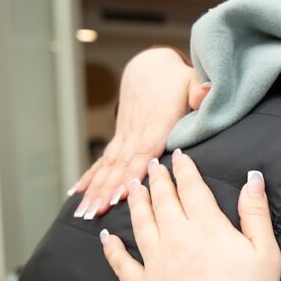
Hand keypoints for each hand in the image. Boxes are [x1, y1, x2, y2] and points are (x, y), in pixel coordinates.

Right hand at [69, 47, 209, 219]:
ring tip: (84, 212)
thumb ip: (198, 89)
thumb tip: (204, 92)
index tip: (122, 194)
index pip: (144, 151)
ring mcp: (125, 136)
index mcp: (157, 123)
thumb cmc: (175, 79)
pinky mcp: (120, 138)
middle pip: (120, 165)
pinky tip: (76, 193)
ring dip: (95, 189)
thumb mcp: (190, 80)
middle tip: (95, 213)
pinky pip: (102, 160)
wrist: (149, 67)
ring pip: (108, 166)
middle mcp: (136, 132)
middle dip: (107, 190)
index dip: (133, 172)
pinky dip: (89, 176)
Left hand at [100, 150, 280, 280]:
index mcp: (207, 227)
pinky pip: (122, 264)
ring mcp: (155, 263)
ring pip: (141, 224)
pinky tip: (106, 236)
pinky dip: (112, 249)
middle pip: (163, 201)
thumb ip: (256, 211)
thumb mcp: (265, 250)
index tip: (179, 156)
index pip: (192, 188)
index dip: (185, 169)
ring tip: (133, 187)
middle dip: (157, 180)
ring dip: (136, 202)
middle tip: (151, 165)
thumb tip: (253, 177)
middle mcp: (176, 238)